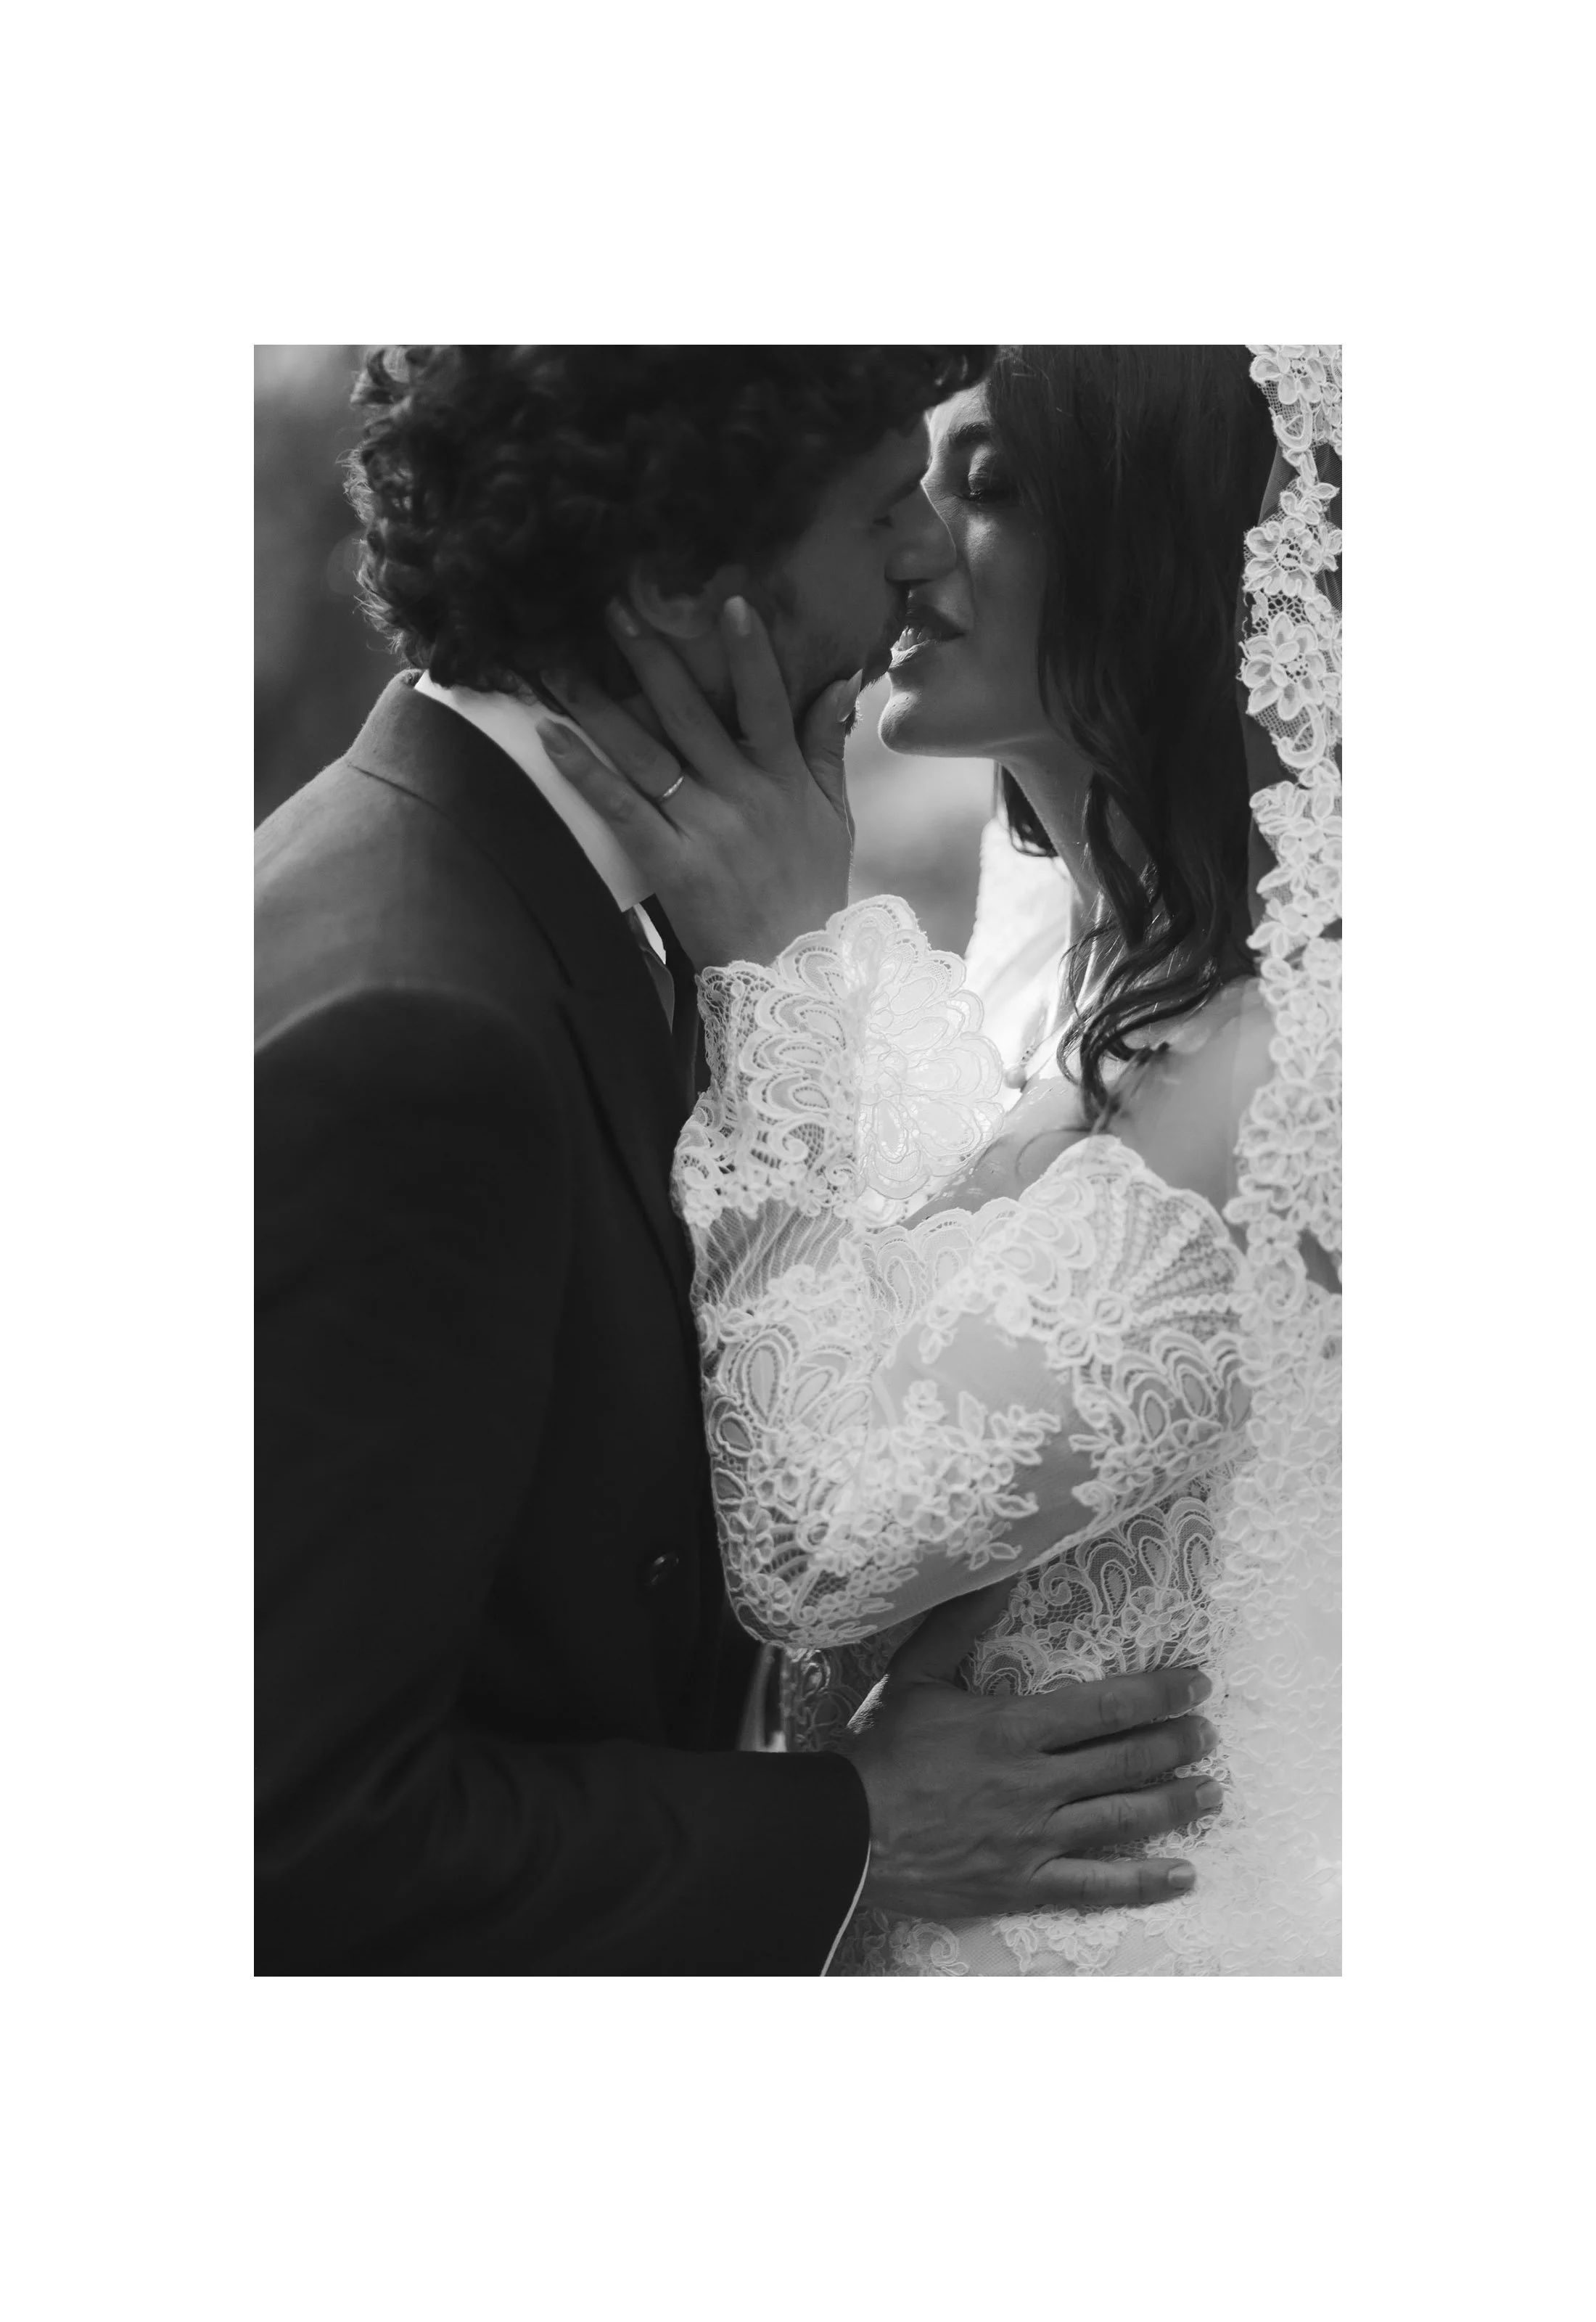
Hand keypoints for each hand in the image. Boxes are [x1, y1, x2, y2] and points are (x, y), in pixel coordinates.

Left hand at [536, 596, 857, 968]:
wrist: (794, 972)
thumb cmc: (812, 890)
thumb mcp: (835, 816)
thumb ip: (828, 745)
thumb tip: (841, 678)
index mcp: (785, 779)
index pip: (768, 702)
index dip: (749, 652)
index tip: (727, 600)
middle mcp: (744, 796)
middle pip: (691, 714)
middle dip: (652, 656)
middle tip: (614, 606)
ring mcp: (706, 829)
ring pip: (645, 754)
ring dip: (599, 705)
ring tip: (560, 663)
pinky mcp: (671, 865)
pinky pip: (621, 809)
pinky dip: (585, 772)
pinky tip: (551, 736)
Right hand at [841, 1593, 1220, 1919]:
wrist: (849, 1833)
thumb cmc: (884, 1752)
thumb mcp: (916, 1675)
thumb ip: (959, 1623)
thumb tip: (995, 1570)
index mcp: (1014, 1727)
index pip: (1106, 1706)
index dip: (1159, 1693)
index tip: (1196, 1684)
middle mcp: (1035, 1782)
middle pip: (1126, 1759)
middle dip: (1176, 1743)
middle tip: (1209, 1733)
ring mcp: (1034, 1836)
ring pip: (1122, 1818)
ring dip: (1174, 1803)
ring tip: (1211, 1791)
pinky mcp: (1025, 1882)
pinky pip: (1096, 1885)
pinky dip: (1144, 1882)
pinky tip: (1182, 1875)